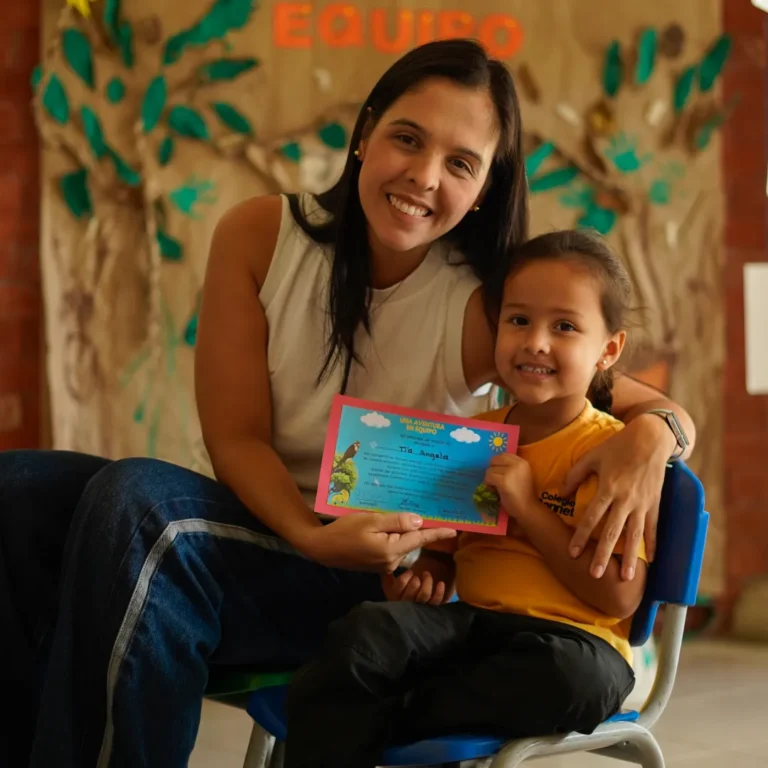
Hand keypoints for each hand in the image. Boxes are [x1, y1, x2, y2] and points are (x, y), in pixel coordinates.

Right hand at [298, 512, 456, 573]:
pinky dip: (393, 537)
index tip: (454, 530)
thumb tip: (419, 521)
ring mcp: (384, 565)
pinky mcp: (377, 564)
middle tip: (427, 510)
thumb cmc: (344, 531)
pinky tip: (386, 527)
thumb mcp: (371, 520)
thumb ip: (396, 521)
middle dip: (418, 528)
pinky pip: (392, 548)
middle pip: (411, 541)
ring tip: (400, 516)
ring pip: (402, 545)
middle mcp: (391, 562)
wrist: (321, 549)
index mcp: (391, 550)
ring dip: (403, 532)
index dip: (438, 534)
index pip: (420, 539)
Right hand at [381, 570, 448, 604]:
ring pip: (424, 595)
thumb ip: (387, 574)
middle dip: (416, 581)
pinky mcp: (432, 609)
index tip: (410, 572)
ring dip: (427, 582)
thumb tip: (387, 563)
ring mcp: (419, 608)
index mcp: (395, 597)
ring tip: (427, 574)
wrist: (411, 606)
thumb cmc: (400, 589)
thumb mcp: (389, 583)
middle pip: (411, 593)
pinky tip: (440, 583)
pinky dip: (439, 592)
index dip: (405, 577)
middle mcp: (406, 604)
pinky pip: (436, 601)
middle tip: (419, 574)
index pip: (399, 587)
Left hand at [484, 454, 536, 517]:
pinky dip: (488, 485)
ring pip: (489, 469)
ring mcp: (511, 472)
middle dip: (492, 470)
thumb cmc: (523, 494)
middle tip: (495, 481)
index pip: (503, 455)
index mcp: (523, 462)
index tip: (499, 473)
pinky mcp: (504, 481)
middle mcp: (518, 464)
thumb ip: (510, 467)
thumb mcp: (520, 475)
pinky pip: (488, 478)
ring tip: (496, 488)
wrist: (528, 509)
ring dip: (489, 479)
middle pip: (494, 459)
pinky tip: (494, 491)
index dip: (497, 464)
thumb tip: (493, 464)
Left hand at [562, 416, 668, 580]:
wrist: (650, 439)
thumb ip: (574, 475)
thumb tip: (559, 493)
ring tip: (624, 578)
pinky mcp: (654, 503)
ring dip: (628, 557)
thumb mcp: (592, 456)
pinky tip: (650, 561)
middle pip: (611, 532)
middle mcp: (625, 499)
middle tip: (593, 574)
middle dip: (602, 555)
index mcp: (608, 488)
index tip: (572, 553)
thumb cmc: (617, 446)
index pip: (591, 518)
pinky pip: (652, 527)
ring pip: (634, 535)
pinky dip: (652, 545)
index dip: (581, 536)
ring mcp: (642, 503)